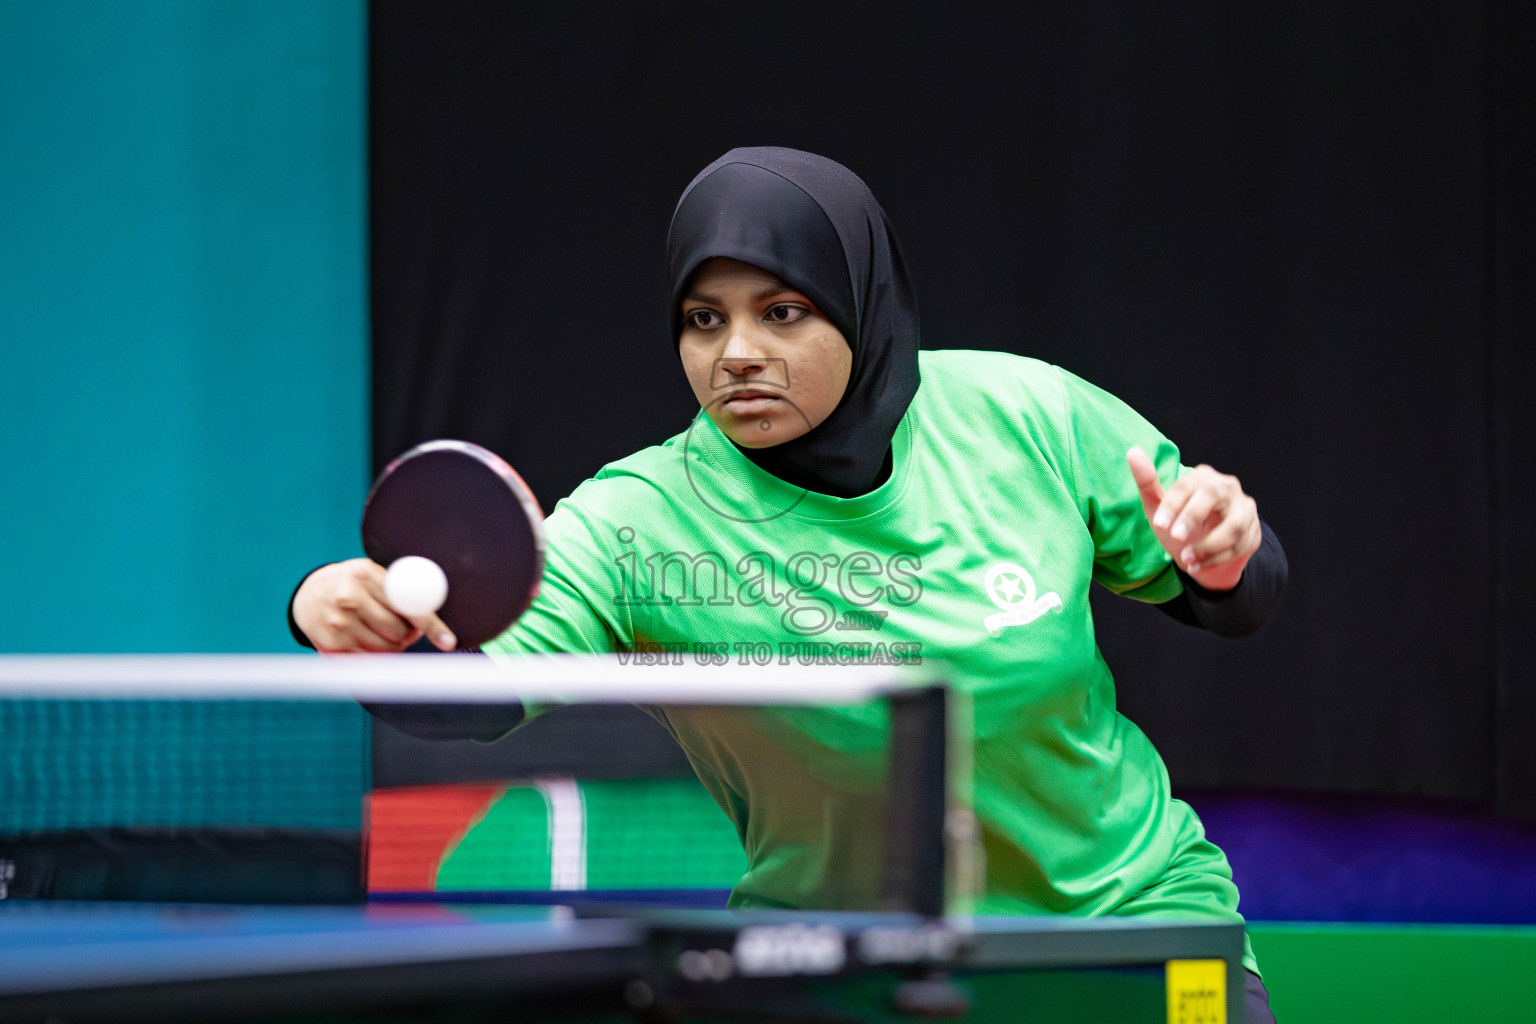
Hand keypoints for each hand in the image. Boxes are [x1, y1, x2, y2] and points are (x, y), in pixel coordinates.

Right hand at [292, 558, 456, 652]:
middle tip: (408, 629)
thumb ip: (398, 587)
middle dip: (410, 634)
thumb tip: (432, 607)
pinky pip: (368, 659)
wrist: (307, 594)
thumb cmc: (351, 583)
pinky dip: (377, 654)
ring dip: (395, 646)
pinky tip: (369, 639)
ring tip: (386, 632)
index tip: (448, 641)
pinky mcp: (331, 644)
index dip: (429, 624)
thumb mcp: (371, 573)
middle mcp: (349, 597)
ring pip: (385, 648)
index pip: (406, 602)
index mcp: (365, 574)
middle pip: (397, 631)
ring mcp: (338, 622)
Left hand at [1126, 447, 1260, 591]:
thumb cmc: (1178, 525)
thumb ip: (1147, 482)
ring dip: (1207, 546)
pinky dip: (1216, 559)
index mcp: (1202, 477)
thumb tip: (1132, 452)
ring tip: (1186, 560)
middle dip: (1193, 516)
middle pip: (1213, 495)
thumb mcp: (1159, 509)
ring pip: (1233, 525)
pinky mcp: (1254, 530)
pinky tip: (1198, 566)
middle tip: (1176, 537)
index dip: (1173, 504)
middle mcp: (1227, 487)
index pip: (1187, 485)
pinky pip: (1239, 545)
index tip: (1159, 524)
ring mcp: (1244, 508)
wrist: (1202, 554)